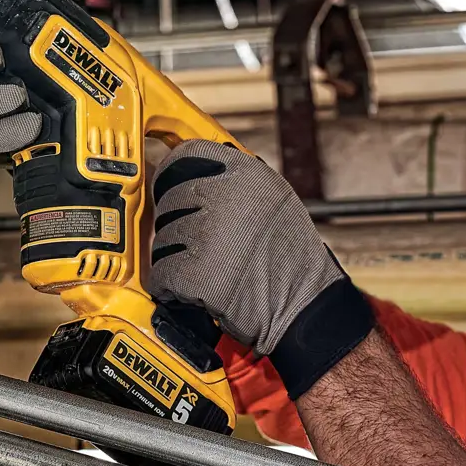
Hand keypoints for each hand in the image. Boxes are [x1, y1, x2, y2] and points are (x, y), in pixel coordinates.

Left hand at [148, 141, 373, 397]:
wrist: (303, 310)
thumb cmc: (292, 261)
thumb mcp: (274, 199)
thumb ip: (233, 180)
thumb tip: (190, 168)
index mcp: (245, 173)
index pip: (184, 155)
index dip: (175, 175)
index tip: (174, 186)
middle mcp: (223, 197)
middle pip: (169, 200)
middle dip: (178, 223)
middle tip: (204, 243)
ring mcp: (204, 234)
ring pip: (162, 239)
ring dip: (177, 256)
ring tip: (212, 268)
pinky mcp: (189, 273)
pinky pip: (161, 274)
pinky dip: (175, 287)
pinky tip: (203, 290)